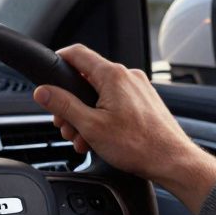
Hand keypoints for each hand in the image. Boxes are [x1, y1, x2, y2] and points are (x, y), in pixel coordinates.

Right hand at [33, 44, 215, 213]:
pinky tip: (100, 138)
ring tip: (84, 138)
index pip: (77, 54)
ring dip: (86, 114)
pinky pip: (116, 102)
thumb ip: (63, 105)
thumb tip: (43, 92)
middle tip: (65, 124)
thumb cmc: (138, 145)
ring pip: (101, 94)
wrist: (172, 161)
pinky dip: (103, 117)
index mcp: (113, 76)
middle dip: (70, 102)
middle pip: (87, 79)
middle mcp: (128, 77)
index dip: (57, 60)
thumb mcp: (90, 126)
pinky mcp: (145, 102)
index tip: (47, 73)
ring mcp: (139, 89)